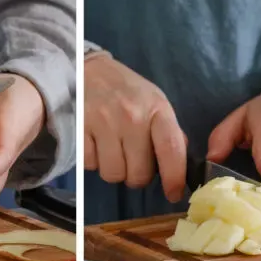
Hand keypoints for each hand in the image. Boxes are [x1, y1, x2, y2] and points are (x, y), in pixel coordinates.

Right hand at [84, 53, 186, 202]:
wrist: (87, 67)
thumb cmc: (125, 89)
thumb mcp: (154, 101)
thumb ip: (169, 131)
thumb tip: (181, 162)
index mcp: (156, 109)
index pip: (171, 150)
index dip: (174, 178)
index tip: (173, 193)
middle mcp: (132, 116)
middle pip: (139, 174)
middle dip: (137, 175)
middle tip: (133, 159)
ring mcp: (104, 122)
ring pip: (113, 175)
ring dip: (114, 169)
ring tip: (113, 149)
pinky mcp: (80, 129)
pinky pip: (90, 166)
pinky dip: (93, 160)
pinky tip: (96, 143)